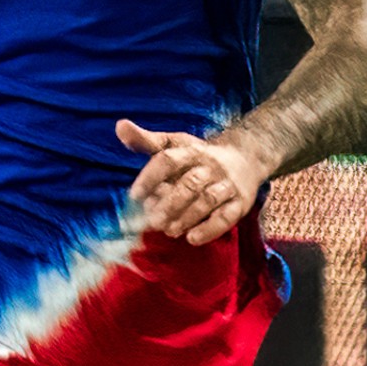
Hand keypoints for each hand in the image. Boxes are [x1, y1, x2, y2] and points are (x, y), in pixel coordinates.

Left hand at [117, 119, 264, 246]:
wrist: (246, 158)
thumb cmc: (200, 156)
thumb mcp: (175, 144)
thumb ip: (146, 140)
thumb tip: (120, 126)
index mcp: (191, 151)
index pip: (169, 160)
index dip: (150, 177)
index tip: (134, 196)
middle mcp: (211, 166)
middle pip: (190, 183)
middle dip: (170, 203)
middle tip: (152, 221)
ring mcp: (226, 185)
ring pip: (207, 201)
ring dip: (186, 217)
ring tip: (169, 230)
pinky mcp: (239, 203)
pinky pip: (226, 217)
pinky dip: (209, 230)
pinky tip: (192, 239)